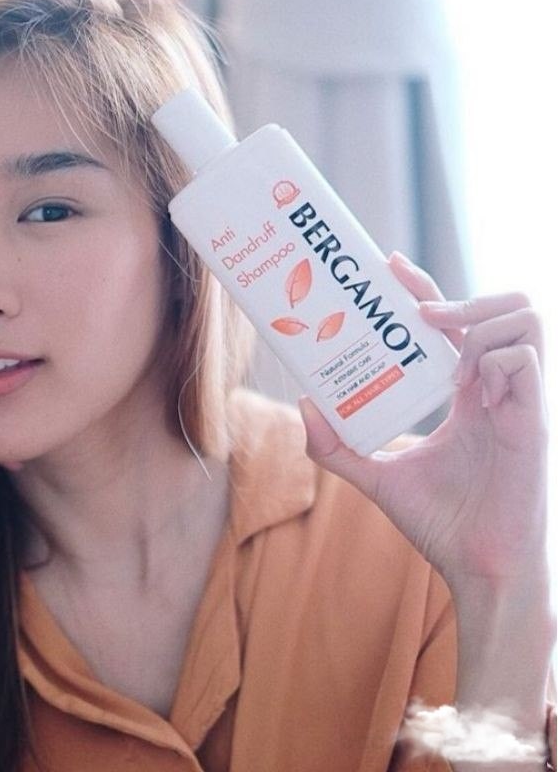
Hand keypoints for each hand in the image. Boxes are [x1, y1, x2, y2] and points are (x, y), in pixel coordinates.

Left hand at [297, 251, 548, 589]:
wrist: (477, 566)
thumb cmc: (441, 522)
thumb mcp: (376, 475)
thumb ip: (334, 447)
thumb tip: (301, 403)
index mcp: (464, 393)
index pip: (453, 323)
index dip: (425, 290)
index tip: (390, 267)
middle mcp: (494, 389)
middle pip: (500, 307)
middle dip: (459, 295)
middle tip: (416, 312)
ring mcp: (518, 401)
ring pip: (523, 321)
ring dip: (478, 323)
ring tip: (445, 356)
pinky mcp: (533, 422)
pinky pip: (525, 361)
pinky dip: (494, 360)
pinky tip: (469, 389)